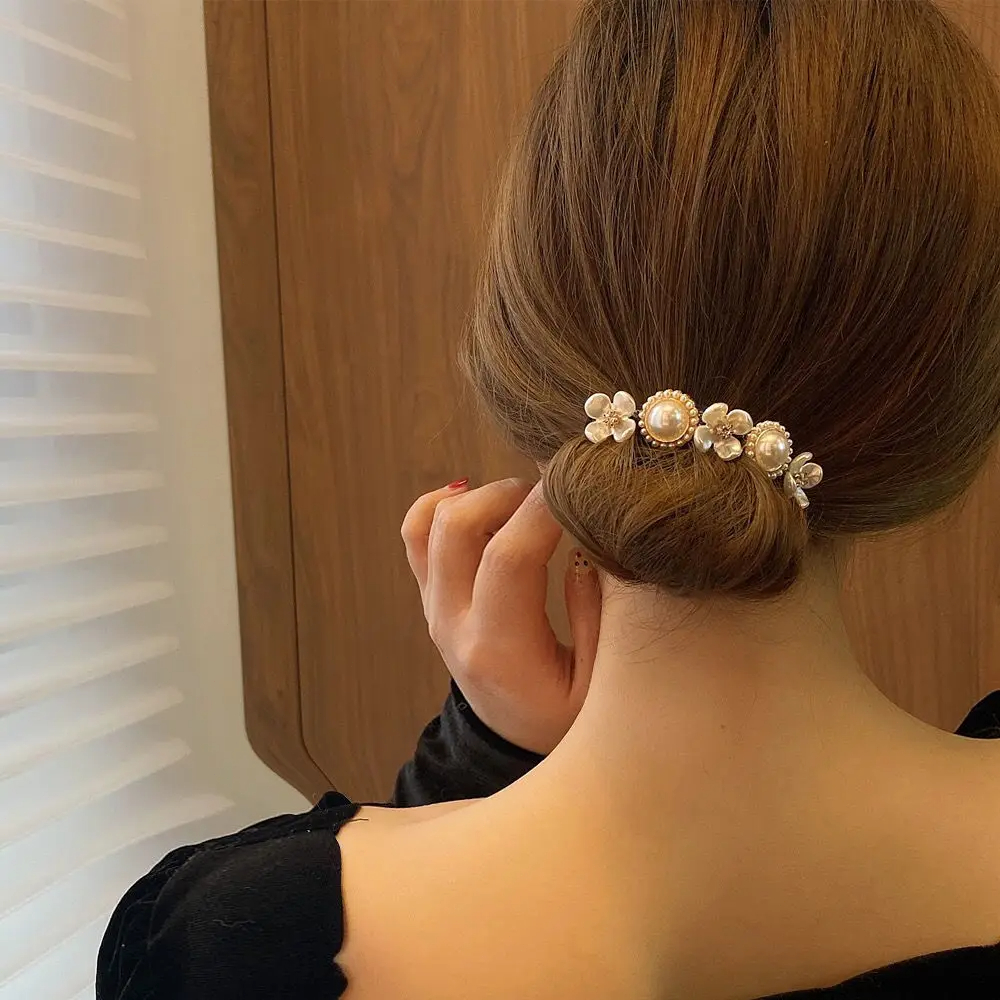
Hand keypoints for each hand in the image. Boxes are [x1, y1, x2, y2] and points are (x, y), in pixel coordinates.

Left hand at [400, 477, 601, 754]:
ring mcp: (435, 607)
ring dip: (479, 495)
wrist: (516, 739)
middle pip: (457, 526)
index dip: (544, 509)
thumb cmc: (566, 718)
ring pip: (430, 522)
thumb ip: (596, 615)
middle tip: (555, 493)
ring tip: (525, 501)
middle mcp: (454, 623)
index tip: (580, 484)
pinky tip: (484, 501)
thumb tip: (591, 546)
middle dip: (509, 491)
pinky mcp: (431, 596)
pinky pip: (417, 534)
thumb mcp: (599, 686)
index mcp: (499, 649)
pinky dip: (444, 504)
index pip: (509, 556)